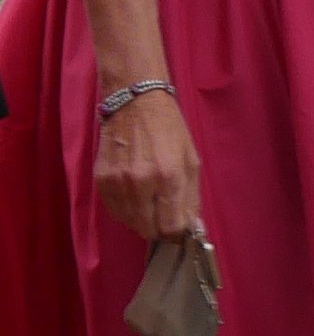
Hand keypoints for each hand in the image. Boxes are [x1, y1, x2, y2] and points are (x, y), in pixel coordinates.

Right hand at [94, 90, 200, 240]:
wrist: (135, 103)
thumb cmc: (169, 129)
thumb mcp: (191, 159)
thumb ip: (191, 196)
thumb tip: (190, 228)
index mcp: (170, 176)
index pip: (171, 227)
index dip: (177, 232)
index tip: (178, 227)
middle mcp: (142, 183)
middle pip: (149, 230)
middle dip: (159, 226)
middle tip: (163, 212)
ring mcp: (119, 183)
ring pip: (131, 224)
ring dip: (142, 218)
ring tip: (148, 197)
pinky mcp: (101, 181)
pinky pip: (115, 212)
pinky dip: (126, 209)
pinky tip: (133, 193)